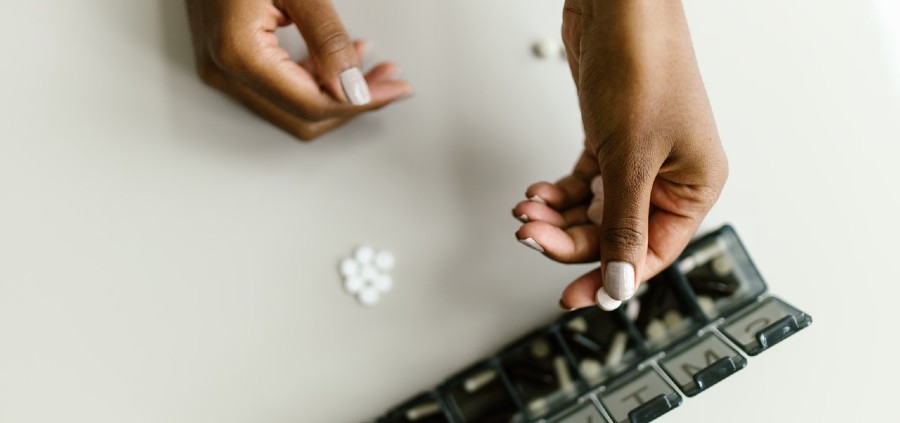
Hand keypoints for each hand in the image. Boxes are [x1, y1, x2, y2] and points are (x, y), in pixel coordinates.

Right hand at [185, 0, 412, 139]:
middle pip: (304, 117)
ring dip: (336, 94)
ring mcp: (222, 69)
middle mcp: (226, 71)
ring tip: (372, 68)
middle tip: (390, 83)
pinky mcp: (227, 60)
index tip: (393, 89)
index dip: (361, 102)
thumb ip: (327, 38)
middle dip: (353, 103)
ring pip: (292, 107)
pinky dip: (314, 80)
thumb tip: (354, 87)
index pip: (313, 105)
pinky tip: (341, 61)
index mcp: (240, 55)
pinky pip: (278, 88)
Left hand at [513, 0, 727, 310]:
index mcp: (695, 187)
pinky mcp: (611, 142)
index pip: (651, 253)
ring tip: (525, 210)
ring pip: (594, 212)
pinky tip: (536, 192)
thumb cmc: (643, 68)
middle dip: (569, 240)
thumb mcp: (633, 158)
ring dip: (557, 217)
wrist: (619, 6)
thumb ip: (624, 227)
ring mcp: (639, 160)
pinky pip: (584, 186)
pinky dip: (558, 193)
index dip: (611, 278)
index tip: (573, 298)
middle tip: (530, 236)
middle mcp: (670, 178)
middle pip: (616, 235)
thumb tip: (621, 287)